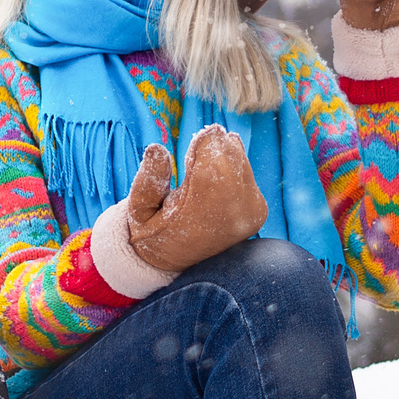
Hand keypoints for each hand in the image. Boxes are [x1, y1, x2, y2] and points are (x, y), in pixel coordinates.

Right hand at [123, 125, 268, 273]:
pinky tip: (218, 166)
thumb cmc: (153, 231)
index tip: (197, 137)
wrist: (178, 260)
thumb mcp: (139, 209)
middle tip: (203, 138)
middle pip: (231, 163)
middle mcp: (230, 219)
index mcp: (199, 219)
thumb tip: (156, 148)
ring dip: (225, 153)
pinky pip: (248, 174)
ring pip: (242, 165)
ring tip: (207, 154)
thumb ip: (148, 180)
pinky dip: (234, 163)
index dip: (207, 145)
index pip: (212, 170)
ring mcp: (249, 217)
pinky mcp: (259, 213)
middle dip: (217, 146)